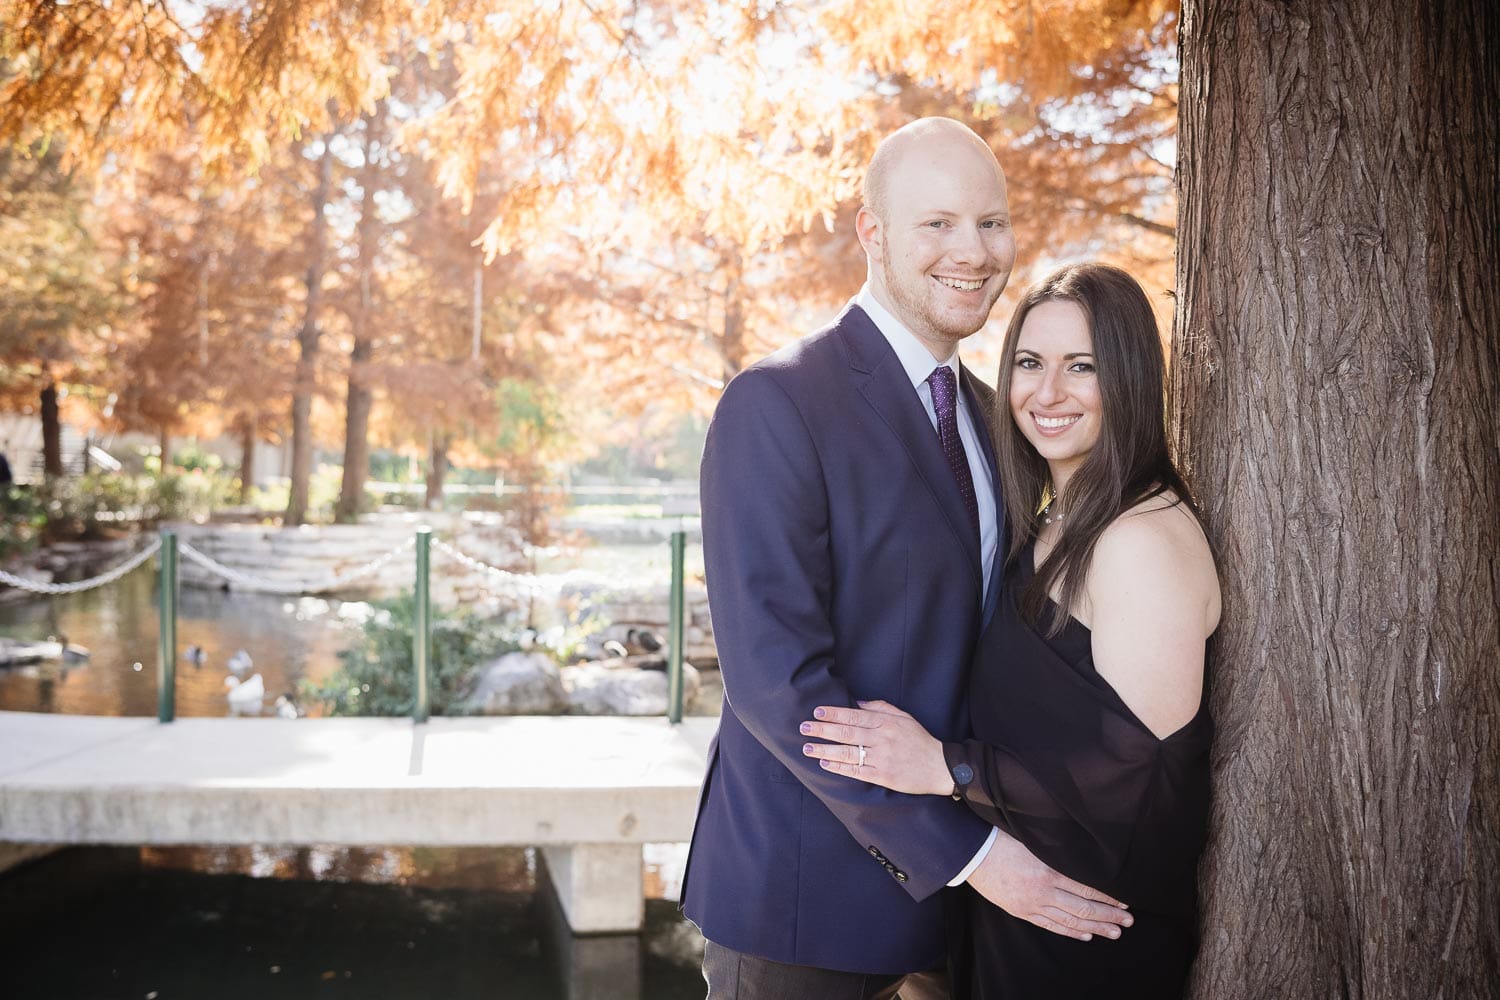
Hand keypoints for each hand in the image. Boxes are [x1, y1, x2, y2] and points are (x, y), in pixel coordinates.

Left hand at [799, 700, 951, 795]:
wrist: (939, 766)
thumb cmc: (920, 739)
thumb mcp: (904, 716)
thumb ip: (880, 707)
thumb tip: (857, 703)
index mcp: (886, 722)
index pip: (854, 715)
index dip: (833, 713)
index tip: (816, 712)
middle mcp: (882, 739)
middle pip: (846, 733)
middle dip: (822, 730)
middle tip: (803, 728)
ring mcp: (882, 758)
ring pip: (848, 752)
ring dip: (824, 749)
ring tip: (807, 747)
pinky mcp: (883, 776)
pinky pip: (856, 771)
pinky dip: (839, 767)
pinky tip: (825, 763)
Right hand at [967, 828, 1132, 940]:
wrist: (972, 853)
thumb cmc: (1002, 839)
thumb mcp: (1033, 840)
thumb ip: (1058, 851)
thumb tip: (1084, 856)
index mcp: (1048, 871)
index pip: (1087, 889)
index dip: (1108, 898)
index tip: (1125, 902)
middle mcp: (1043, 891)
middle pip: (1083, 908)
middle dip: (1109, 916)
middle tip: (1128, 922)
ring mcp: (1032, 904)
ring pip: (1070, 921)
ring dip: (1095, 927)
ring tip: (1114, 933)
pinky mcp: (1022, 911)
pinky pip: (1051, 925)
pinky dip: (1070, 932)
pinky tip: (1085, 935)